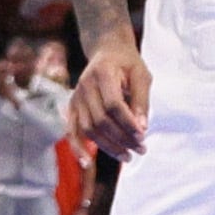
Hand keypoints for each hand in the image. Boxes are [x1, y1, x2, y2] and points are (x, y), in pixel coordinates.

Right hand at [76, 36, 154, 156]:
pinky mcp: (72, 107)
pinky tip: (87, 163)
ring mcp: (76, 97)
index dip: (128, 124)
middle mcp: (84, 85)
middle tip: (141, 149)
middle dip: (122, 138)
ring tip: (128, 156)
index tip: (143, 136)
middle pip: (101, 120)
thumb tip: (142, 129)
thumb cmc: (127, 63)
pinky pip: (71, 131)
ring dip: (108, 146)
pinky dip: (77, 148)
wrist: (106, 50)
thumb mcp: (142, 75)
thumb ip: (141, 101)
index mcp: (102, 73)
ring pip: (88, 129)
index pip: (113, 105)